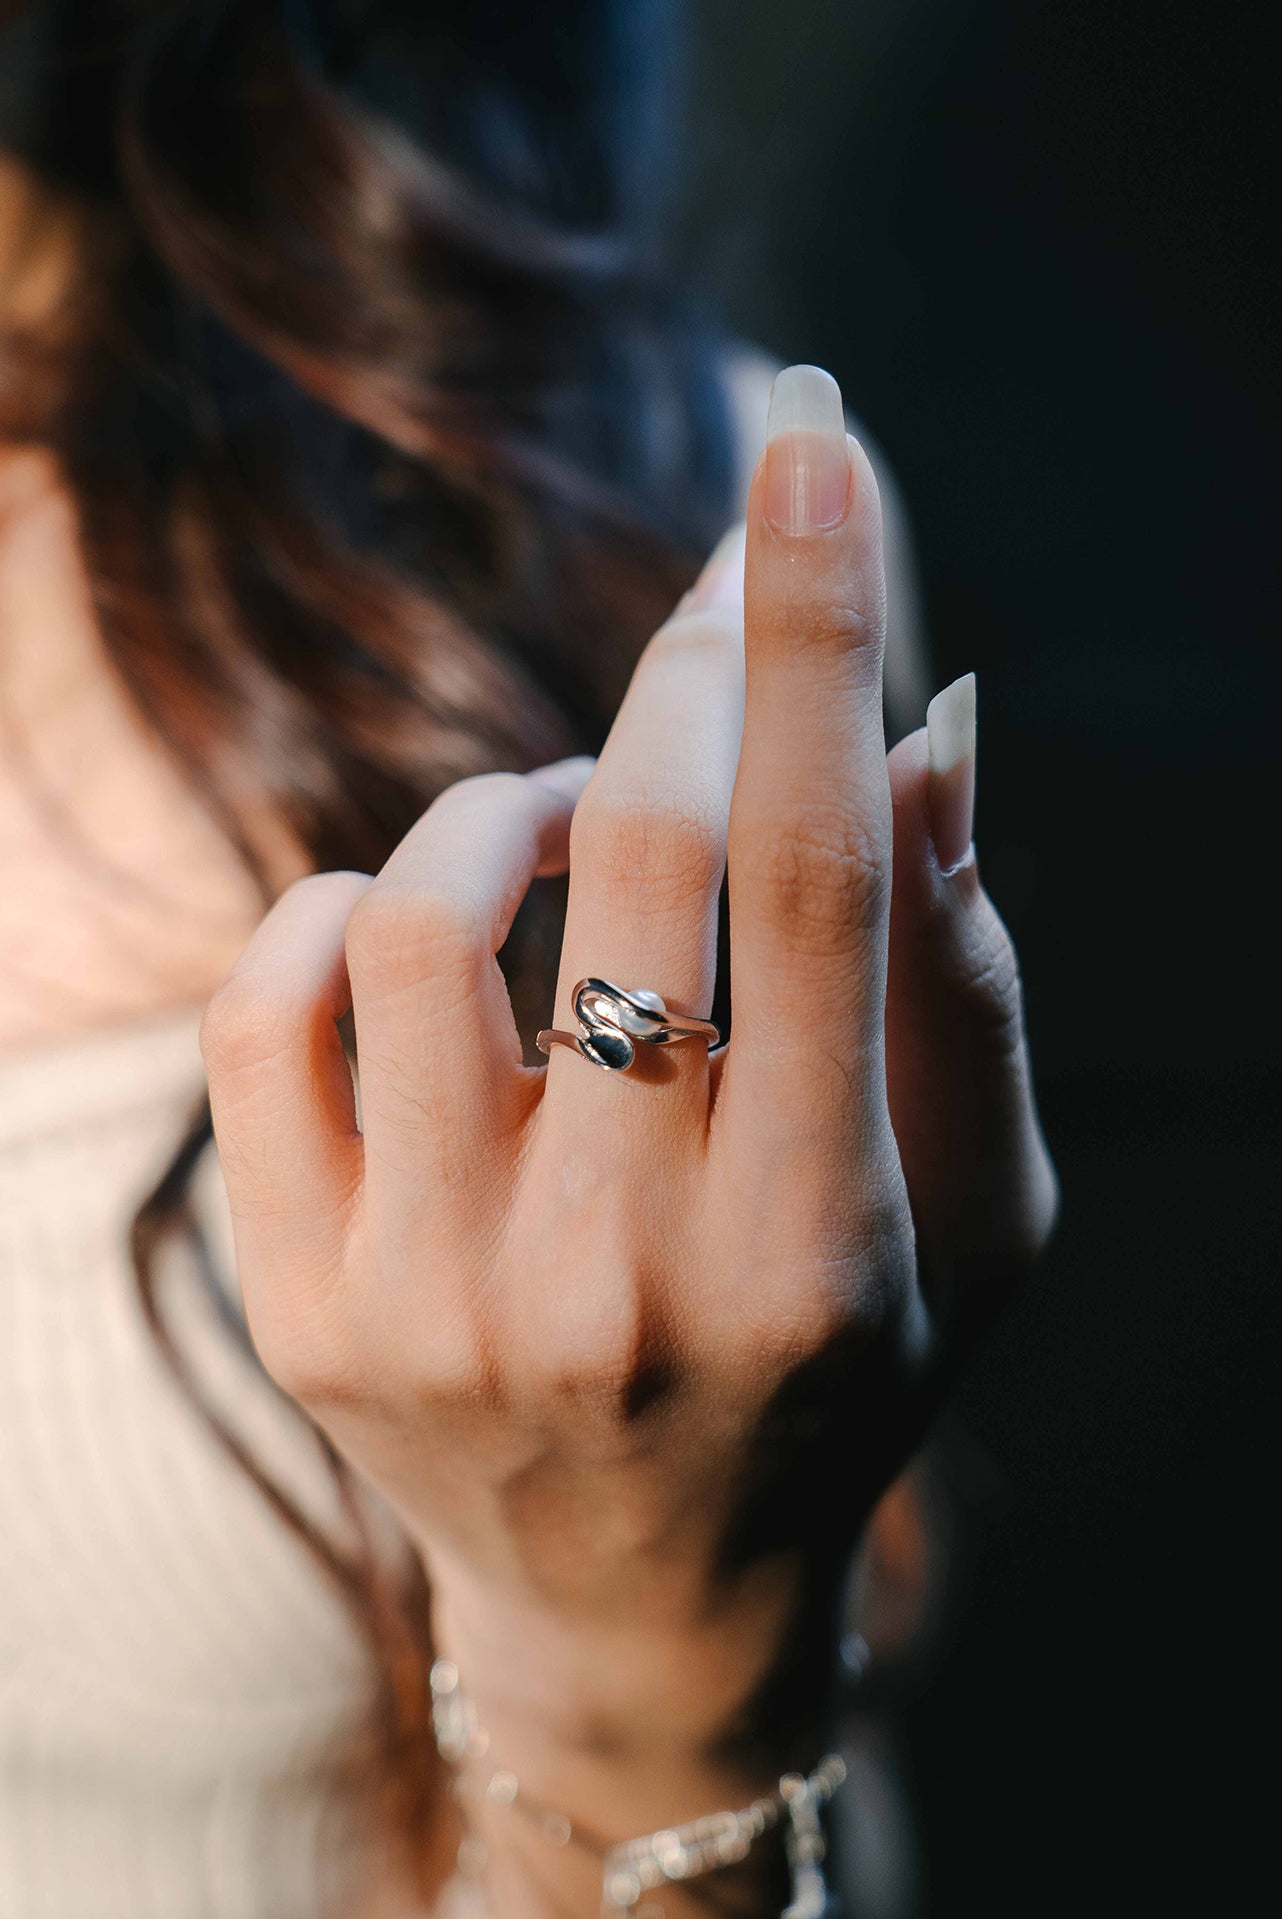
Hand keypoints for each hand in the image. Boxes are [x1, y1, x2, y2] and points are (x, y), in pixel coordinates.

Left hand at [201, 365, 1054, 1890]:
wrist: (647, 1609)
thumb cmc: (846, 1378)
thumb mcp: (979, 1217)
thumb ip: (967, 982)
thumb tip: (923, 726)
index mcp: (817, 1244)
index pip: (815, 873)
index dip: (812, 631)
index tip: (810, 437)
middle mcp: (618, 1274)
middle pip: (640, 857)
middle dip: (688, 661)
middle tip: (720, 587)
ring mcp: (435, 1296)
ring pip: (426, 911)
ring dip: (521, 799)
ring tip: (589, 825)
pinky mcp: (307, 1299)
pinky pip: (273, 1007)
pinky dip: (346, 903)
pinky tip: (430, 929)